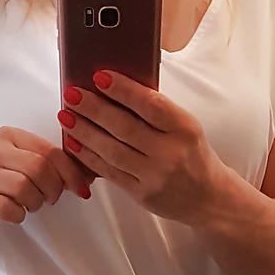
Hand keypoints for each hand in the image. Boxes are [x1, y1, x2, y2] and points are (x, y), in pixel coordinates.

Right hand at [0, 126, 93, 241]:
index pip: (49, 151)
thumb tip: (90, 175)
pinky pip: (9, 209)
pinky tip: (14, 214)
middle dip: (52, 189)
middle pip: (38, 169)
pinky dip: (19, 215)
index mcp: (9, 136)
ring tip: (29, 205)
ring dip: (35, 203)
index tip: (81, 189)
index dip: (70, 173)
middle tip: (50, 200)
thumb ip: (52, 166)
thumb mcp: (24, 166)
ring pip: (24, 189)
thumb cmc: (0, 184)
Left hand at [57, 70, 224, 223]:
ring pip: (112, 151)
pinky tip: (75, 142)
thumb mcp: (186, 127)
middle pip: (124, 127)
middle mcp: (170, 153)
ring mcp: (155, 176)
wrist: (208, 198)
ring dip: (85, 132)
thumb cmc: (192, 155)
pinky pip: (110, 173)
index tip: (99, 76)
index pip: (150, 104)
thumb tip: (116, 89)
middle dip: (94, 109)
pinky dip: (89, 156)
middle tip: (72, 94)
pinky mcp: (142, 195)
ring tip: (66, 115)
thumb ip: (158, 112)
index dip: (123, 89)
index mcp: (184, 128)